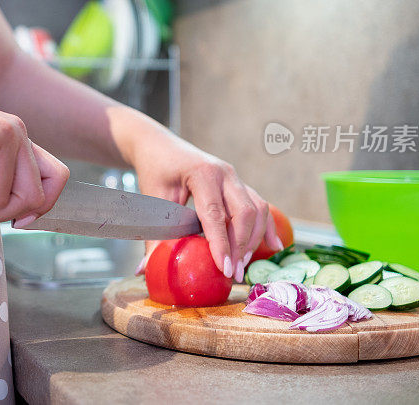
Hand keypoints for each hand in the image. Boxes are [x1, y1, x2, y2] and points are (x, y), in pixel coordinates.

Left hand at [132, 135, 279, 282]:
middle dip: (241, 246)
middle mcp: (225, 173)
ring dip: (253, 239)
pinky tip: (273, 246)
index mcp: (202, 173)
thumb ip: (153, 235)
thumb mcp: (152, 200)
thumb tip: (145, 270)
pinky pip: (259, 205)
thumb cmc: (155, 170)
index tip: (225, 269)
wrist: (159, 145)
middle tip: (233, 274)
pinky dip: (266, 226)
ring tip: (241, 265)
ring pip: (257, 209)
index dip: (222, 244)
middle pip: (245, 212)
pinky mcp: (238, 184)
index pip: (215, 213)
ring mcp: (235, 177)